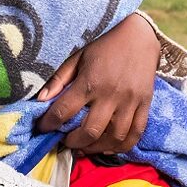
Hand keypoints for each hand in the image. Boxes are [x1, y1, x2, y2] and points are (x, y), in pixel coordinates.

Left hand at [36, 13, 159, 153]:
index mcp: (90, 81)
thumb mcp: (77, 58)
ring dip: (96, 148)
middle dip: (73, 141)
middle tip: (65, 141)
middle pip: (90, 130)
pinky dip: (121, 147)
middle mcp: (111, 94)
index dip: (49, 124)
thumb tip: (41, 100)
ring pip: (114, 137)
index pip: (64, 110)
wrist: (139, 38)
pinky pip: (135, 134)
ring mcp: (130, 102)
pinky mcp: (145, 105)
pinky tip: (106, 147)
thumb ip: (58, 80)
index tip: (43, 129)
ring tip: (84, 147)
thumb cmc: (104, 48)